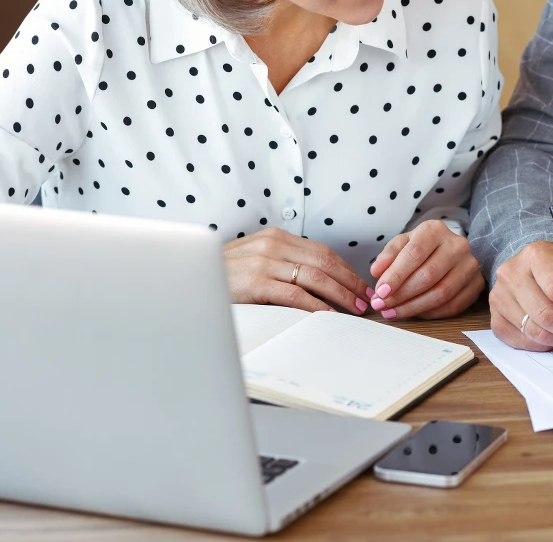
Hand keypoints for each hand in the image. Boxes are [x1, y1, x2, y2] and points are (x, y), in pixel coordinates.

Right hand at [224, 227, 367, 313]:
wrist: (186, 280)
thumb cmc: (223, 276)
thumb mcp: (254, 260)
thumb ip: (282, 263)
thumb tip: (318, 281)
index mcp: (274, 237)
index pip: (322, 251)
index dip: (346, 269)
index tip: (360, 285)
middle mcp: (272, 245)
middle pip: (325, 262)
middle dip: (349, 282)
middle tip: (365, 299)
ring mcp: (264, 262)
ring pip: (315, 277)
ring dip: (340, 294)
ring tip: (354, 308)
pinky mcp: (256, 282)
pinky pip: (296, 294)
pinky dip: (317, 305)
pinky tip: (329, 314)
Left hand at [367, 220, 484, 319]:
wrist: (450, 249)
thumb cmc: (422, 248)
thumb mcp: (403, 244)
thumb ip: (388, 256)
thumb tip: (377, 272)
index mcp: (436, 230)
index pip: (415, 253)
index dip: (396, 275)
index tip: (380, 291)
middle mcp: (457, 245)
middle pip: (428, 276)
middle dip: (401, 295)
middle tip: (382, 305)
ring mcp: (470, 266)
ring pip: (441, 293)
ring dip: (413, 307)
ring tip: (393, 312)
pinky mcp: (477, 284)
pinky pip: (453, 306)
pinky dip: (430, 313)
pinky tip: (414, 313)